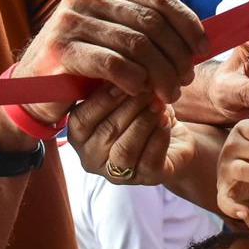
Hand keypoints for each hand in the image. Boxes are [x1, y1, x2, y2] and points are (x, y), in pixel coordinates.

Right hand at [16, 0, 205, 124]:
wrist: (32, 88)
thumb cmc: (82, 64)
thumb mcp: (113, 36)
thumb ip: (144, 28)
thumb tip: (198, 35)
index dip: (186, 22)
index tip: (202, 48)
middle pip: (151, 22)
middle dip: (176, 54)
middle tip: (185, 79)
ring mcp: (71, 20)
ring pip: (137, 44)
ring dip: (160, 73)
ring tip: (169, 93)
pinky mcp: (62, 50)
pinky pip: (113, 63)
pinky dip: (134, 80)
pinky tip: (141, 93)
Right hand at [68, 87, 196, 185]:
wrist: (171, 138)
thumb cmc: (138, 111)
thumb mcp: (120, 95)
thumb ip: (110, 85)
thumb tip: (114, 69)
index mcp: (78, 137)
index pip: (81, 120)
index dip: (102, 98)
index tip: (123, 77)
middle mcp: (91, 159)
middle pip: (106, 132)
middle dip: (129, 105)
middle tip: (147, 86)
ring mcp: (117, 174)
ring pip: (125, 149)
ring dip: (143, 122)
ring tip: (157, 103)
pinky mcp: (146, 179)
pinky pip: (150, 160)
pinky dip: (159, 137)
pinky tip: (166, 120)